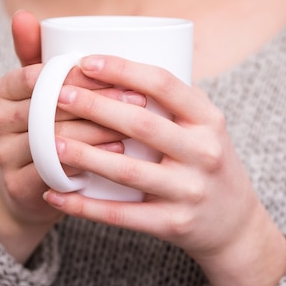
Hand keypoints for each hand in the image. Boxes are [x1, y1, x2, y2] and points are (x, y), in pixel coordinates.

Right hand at [0, 12, 144, 261]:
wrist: (28, 186)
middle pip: (50, 105)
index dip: (80, 74)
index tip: (120, 74)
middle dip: (98, 101)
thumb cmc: (45, 123)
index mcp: (3, 89)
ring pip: (55, 137)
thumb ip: (38, 51)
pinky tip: (117, 153)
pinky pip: (55, 169)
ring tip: (134, 126)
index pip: (39, 73)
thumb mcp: (41, 87)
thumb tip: (23, 12)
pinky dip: (89, 160)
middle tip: (138, 99)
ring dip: (99, 130)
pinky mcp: (17, 185)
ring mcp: (3, 154)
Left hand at [43, 55, 285, 285]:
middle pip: (141, 123)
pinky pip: (122, 215)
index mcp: (208, 118)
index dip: (123, 69)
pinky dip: (86, 206)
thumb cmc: (207, 160)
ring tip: (50, 141)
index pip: (164, 84)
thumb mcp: (206, 123)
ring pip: (128, 171)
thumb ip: (174, 96)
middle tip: (58, 94)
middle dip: (96, 106)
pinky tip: (55, 194)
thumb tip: (121, 61)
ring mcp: (190, 190)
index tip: (86, 61)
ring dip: (85, 155)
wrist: (235, 224)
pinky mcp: (174, 224)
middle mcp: (203, 152)